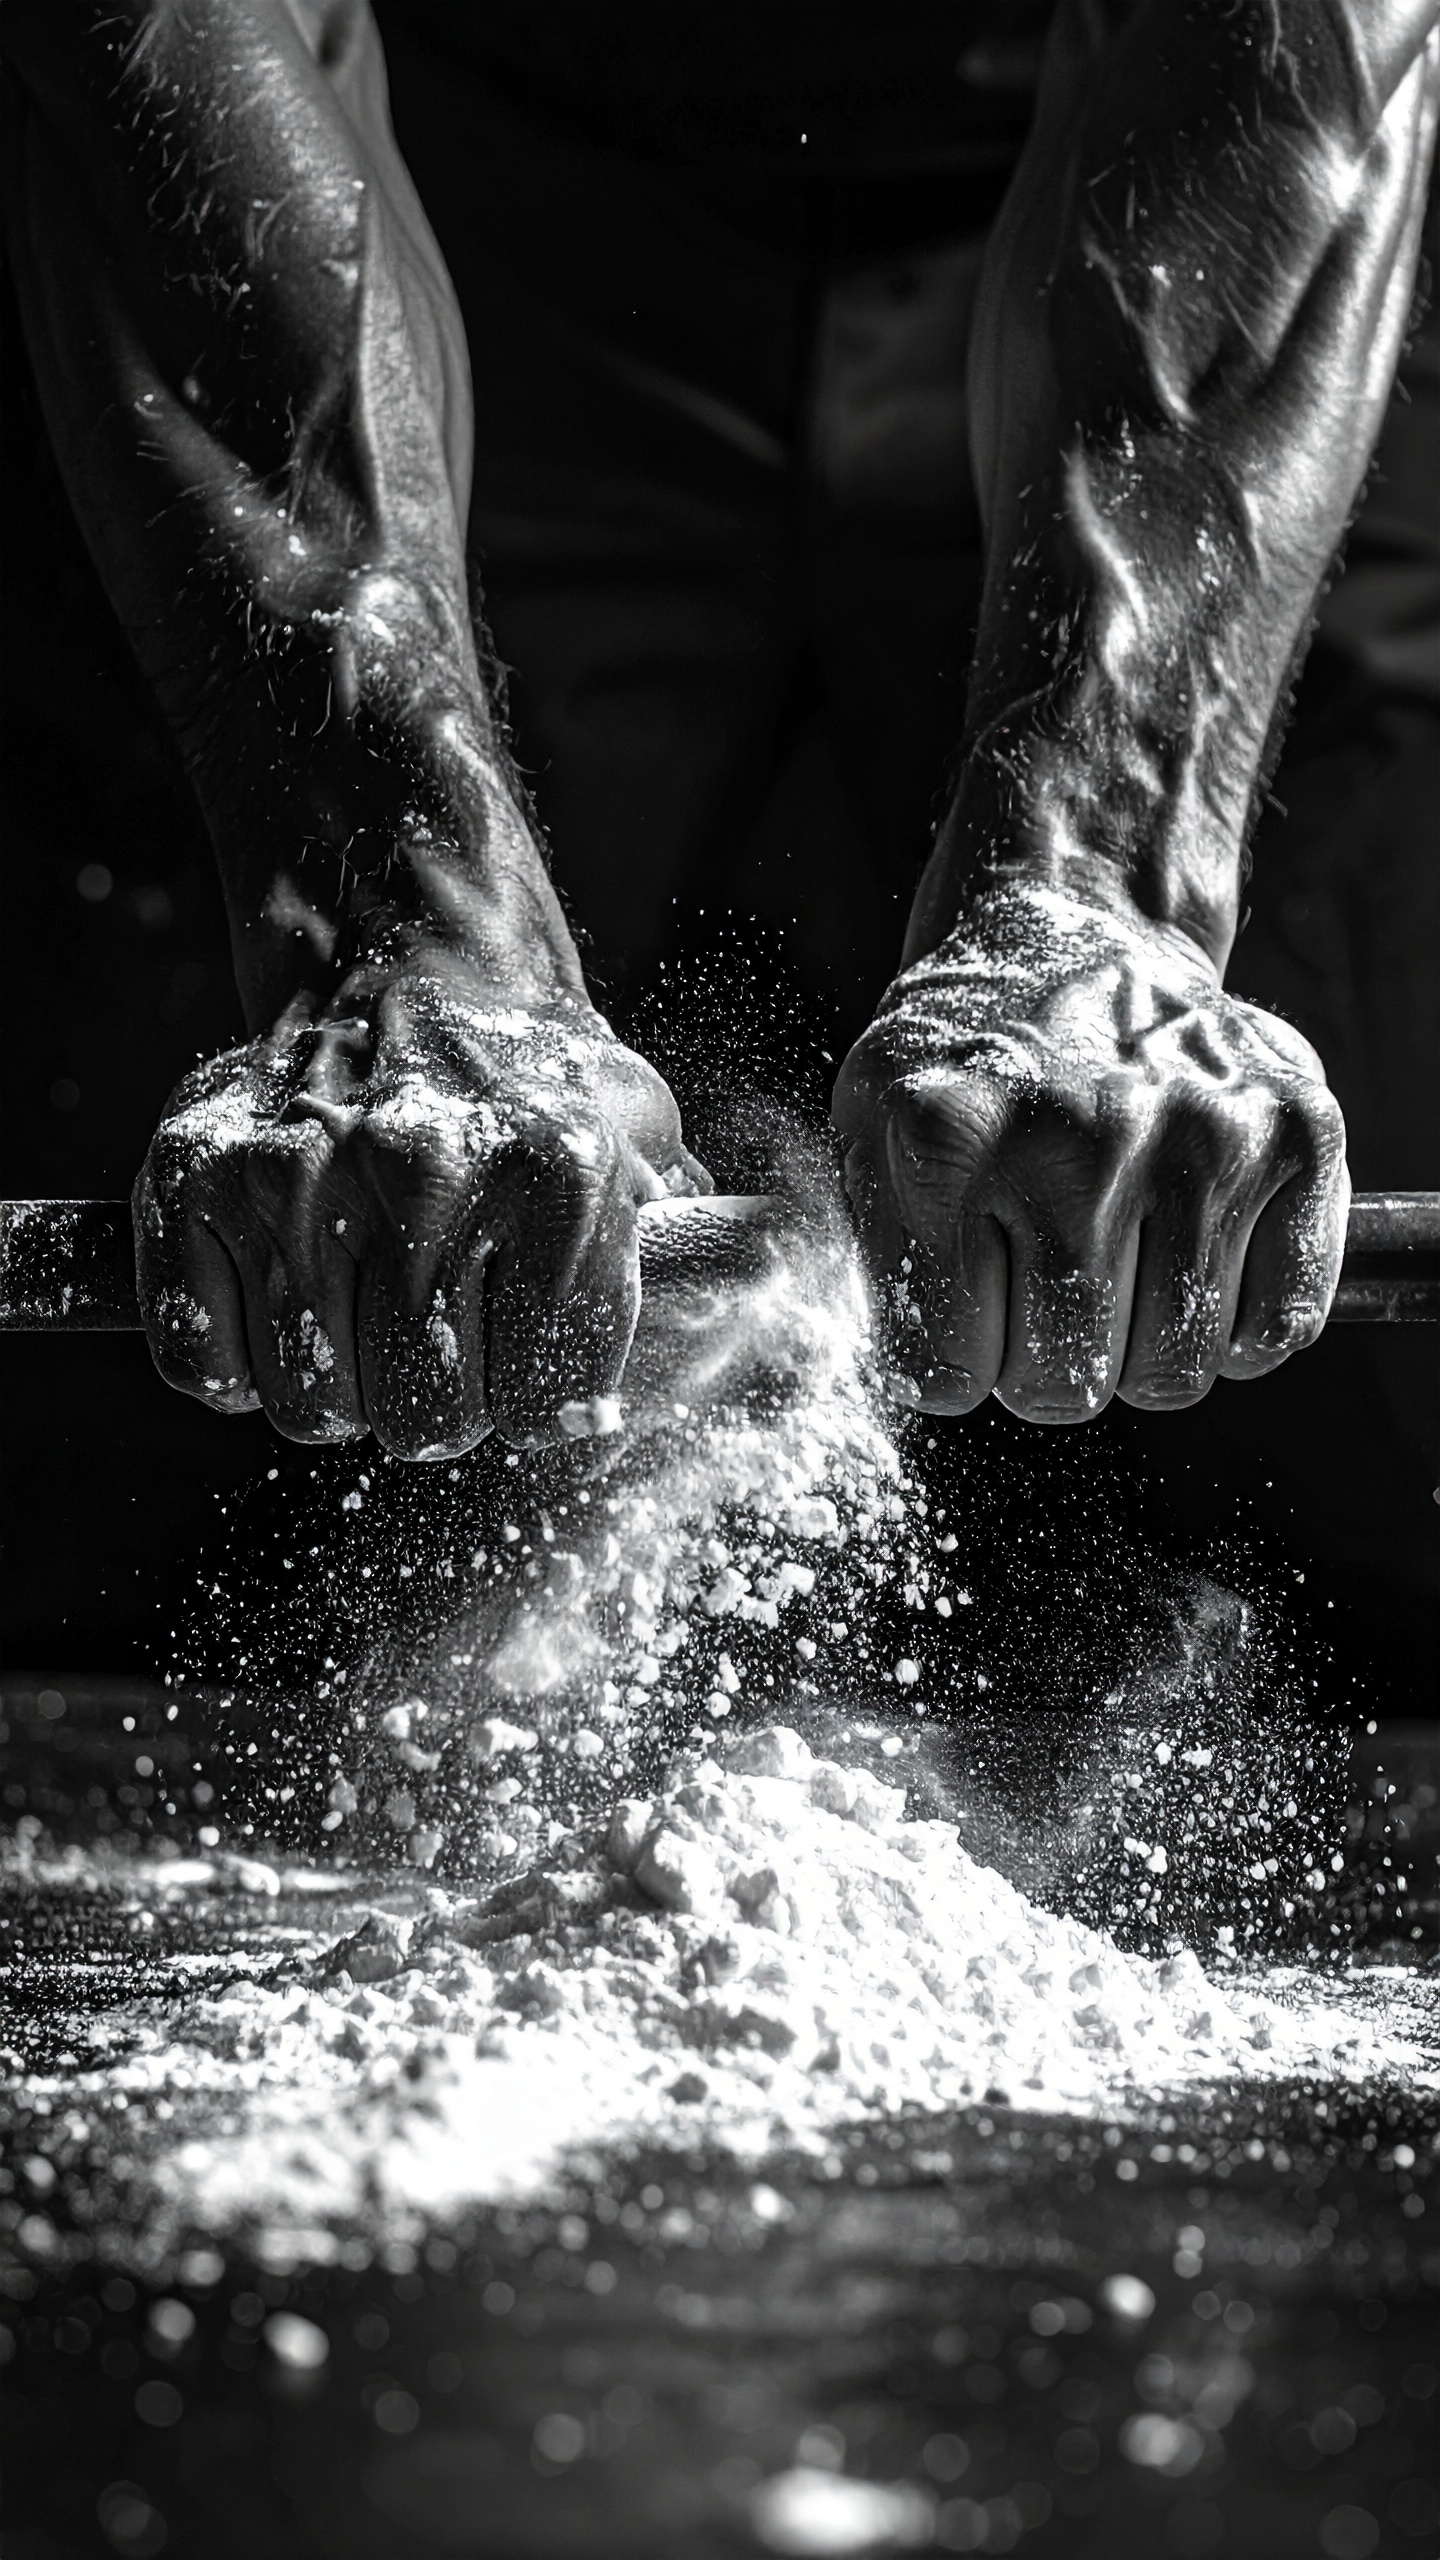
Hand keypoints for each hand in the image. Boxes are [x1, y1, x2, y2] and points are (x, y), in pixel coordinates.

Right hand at [133, 953, 706, 1454]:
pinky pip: (204, 1366)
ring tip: (367, 1299)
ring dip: (342, 1383)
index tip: (541, 1361)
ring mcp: (291, 1169)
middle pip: (424, 1422)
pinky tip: (286, 1292)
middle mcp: (421, 1164)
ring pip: (310, 1407)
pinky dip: (239, 1358)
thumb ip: (698, 1260)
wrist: (407, 969)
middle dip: (444, 1403)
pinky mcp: (187, 1176)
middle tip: (447, 1330)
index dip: (546, 1404)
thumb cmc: (536, 1094)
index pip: (550, 1407)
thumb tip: (757, 1312)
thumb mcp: (646, 1152)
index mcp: (556, 1169)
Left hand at [834, 886, 1347, 1422]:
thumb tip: (895, 1388)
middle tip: (1041, 1283)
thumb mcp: (869, 1135)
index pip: (947, 1372)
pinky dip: (1235, 1328)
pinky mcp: (1302, 1136)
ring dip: (1136, 1351)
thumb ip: (867, 1269)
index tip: (959, 1302)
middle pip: (1063, 1387)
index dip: (951, 1357)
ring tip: (1115, 1262)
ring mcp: (1204, 1132)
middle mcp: (1083, 1131)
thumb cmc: (965, 1064)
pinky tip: (1196, 1264)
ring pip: (1171, 1374)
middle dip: (1041, 1363)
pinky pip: (1277, 1328)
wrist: (1076, 937)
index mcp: (947, 1135)